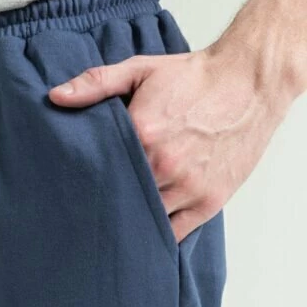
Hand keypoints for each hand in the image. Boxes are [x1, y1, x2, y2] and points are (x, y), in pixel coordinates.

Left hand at [48, 40, 290, 241]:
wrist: (250, 80)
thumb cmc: (194, 77)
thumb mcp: (141, 69)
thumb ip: (96, 84)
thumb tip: (56, 97)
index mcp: (142, 135)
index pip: (100, 173)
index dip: (86, 183)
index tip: (75, 190)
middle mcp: (164, 166)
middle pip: (122, 200)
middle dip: (107, 206)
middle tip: (90, 213)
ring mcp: (188, 187)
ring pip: (146, 220)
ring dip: (131, 223)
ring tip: (114, 227)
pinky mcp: (209, 201)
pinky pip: (176, 234)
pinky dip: (159, 237)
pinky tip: (144, 236)